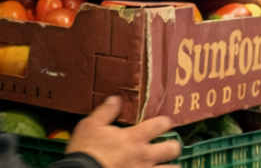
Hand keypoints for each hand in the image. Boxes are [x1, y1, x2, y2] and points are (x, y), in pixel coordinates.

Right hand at [64, 96, 180, 167]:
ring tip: (165, 164)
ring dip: (170, 166)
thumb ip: (106, 111)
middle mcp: (144, 156)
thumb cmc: (86, 151)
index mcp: (134, 138)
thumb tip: (116, 99)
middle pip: (173, 149)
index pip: (160, 124)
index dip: (165, 121)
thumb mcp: (91, 125)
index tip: (164, 122)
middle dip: (173, 145)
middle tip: (168, 144)